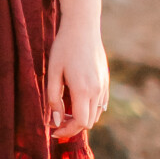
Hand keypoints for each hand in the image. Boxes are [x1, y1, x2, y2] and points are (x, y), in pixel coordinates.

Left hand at [46, 20, 107, 141]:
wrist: (83, 27)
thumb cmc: (64, 48)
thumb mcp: (53, 72)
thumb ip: (54, 98)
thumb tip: (57, 120)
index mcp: (83, 90)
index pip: (80, 122)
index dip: (67, 130)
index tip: (53, 130)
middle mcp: (97, 90)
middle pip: (89, 122)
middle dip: (73, 125)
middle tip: (56, 119)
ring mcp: (104, 86)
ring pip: (96, 114)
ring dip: (82, 116)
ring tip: (65, 109)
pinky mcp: (106, 80)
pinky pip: (100, 103)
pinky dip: (89, 108)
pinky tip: (76, 99)